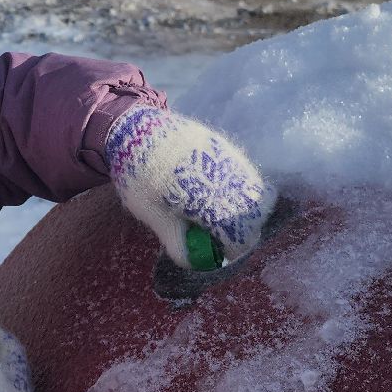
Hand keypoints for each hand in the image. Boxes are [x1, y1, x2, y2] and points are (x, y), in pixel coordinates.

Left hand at [104, 105, 277, 268]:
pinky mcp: (225, 146)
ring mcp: (227, 157)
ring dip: (247, 209)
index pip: (236, 231)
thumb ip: (173, 238)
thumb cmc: (137, 176)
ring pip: (256, 191)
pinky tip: (222, 194)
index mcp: (200, 195)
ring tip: (226, 216)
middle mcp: (221, 175)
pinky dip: (242, 189)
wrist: (134, 130)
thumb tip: (192, 262)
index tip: (225, 254)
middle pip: (254, 212)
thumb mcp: (150, 212)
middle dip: (245, 230)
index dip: (234, 248)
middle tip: (228, 237)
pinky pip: (247, 172)